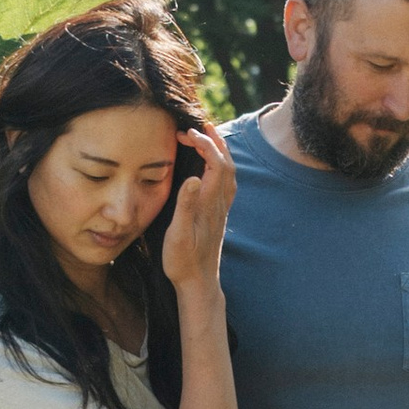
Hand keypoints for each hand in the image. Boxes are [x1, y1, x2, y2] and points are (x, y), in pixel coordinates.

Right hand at [161, 126, 234, 293]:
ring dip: (220, 152)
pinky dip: (221, 166)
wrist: (199, 283)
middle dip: (215, 141)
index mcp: (209, 204)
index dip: (204, 144)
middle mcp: (219, 204)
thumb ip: (186, 205)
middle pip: (226, 164)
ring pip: (229, 173)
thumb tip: (194, 177)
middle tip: (201, 125)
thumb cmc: (184, 261)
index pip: (215, 163)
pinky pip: (226, 183)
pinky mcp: (218, 216)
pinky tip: (212, 167)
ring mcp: (221, 210)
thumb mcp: (179, 234)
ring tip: (208, 137)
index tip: (186, 134)